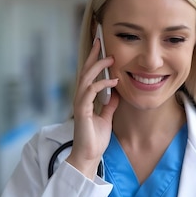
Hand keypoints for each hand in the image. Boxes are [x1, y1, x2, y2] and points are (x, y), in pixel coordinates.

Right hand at [66, 39, 118, 177]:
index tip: (102, 47)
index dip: (94, 60)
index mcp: (85, 99)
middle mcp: (80, 98)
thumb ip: (109, 104)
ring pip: (86, 78)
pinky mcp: (82, 111)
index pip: (89, 75)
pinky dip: (102, 85)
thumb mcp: (106, 117)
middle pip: (85, 71)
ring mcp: (80, 104)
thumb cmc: (95, 139)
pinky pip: (90, 92)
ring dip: (98, 66)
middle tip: (101, 40)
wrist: (88, 156)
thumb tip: (115, 92)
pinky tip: (113, 81)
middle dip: (93, 55)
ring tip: (110, 58)